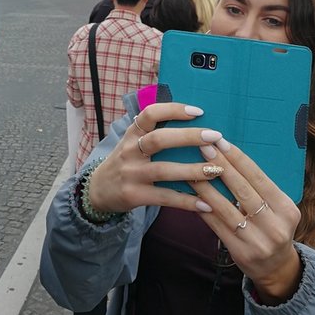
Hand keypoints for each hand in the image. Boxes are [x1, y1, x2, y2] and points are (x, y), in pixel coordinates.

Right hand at [87, 102, 227, 215]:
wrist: (98, 190)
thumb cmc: (126, 162)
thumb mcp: (133, 142)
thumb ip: (155, 133)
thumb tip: (193, 121)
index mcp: (132, 133)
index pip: (150, 114)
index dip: (173, 110)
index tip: (198, 111)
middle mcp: (130, 150)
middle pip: (159, 139)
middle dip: (189, 136)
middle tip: (215, 137)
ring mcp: (131, 174)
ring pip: (164, 170)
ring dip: (192, 170)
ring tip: (217, 170)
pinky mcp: (134, 196)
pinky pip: (164, 197)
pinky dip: (186, 201)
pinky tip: (206, 204)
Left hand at [191, 140, 302, 303]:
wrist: (278, 268)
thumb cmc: (273, 226)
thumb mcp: (277, 208)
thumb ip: (259, 187)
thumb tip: (228, 155)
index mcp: (286, 209)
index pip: (260, 178)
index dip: (238, 159)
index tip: (221, 142)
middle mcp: (274, 226)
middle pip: (243, 191)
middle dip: (221, 167)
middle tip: (204, 147)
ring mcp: (257, 242)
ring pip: (226, 208)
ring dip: (206, 187)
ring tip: (190, 169)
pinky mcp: (240, 253)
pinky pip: (217, 226)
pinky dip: (203, 208)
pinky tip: (191, 194)